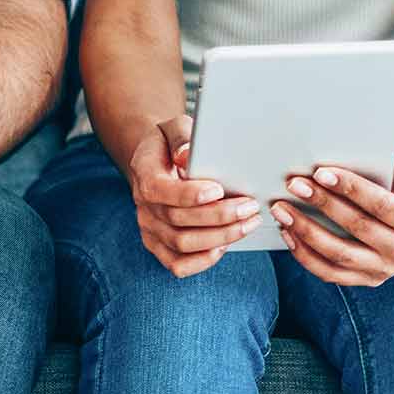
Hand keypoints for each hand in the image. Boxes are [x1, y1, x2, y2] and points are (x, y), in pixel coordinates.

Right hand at [126, 115, 262, 277]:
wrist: (157, 161)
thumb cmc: (171, 143)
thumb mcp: (175, 128)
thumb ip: (181, 136)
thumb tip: (186, 155)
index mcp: (144, 175)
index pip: (161, 191)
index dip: (190, 194)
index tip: (219, 189)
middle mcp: (144, 207)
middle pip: (178, 221)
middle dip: (219, 216)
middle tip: (249, 206)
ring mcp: (150, 230)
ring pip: (182, 245)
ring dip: (220, 237)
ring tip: (248, 223)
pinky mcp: (159, 246)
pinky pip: (178, 265)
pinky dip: (204, 260)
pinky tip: (225, 244)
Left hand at [272, 143, 393, 286]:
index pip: (381, 206)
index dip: (351, 188)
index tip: (321, 173)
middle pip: (356, 228)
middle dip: (322, 204)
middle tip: (294, 184)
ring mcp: (384, 270)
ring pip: (338, 255)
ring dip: (306, 232)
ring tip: (282, 210)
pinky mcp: (366, 279)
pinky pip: (330, 273)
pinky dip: (305, 255)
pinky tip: (289, 233)